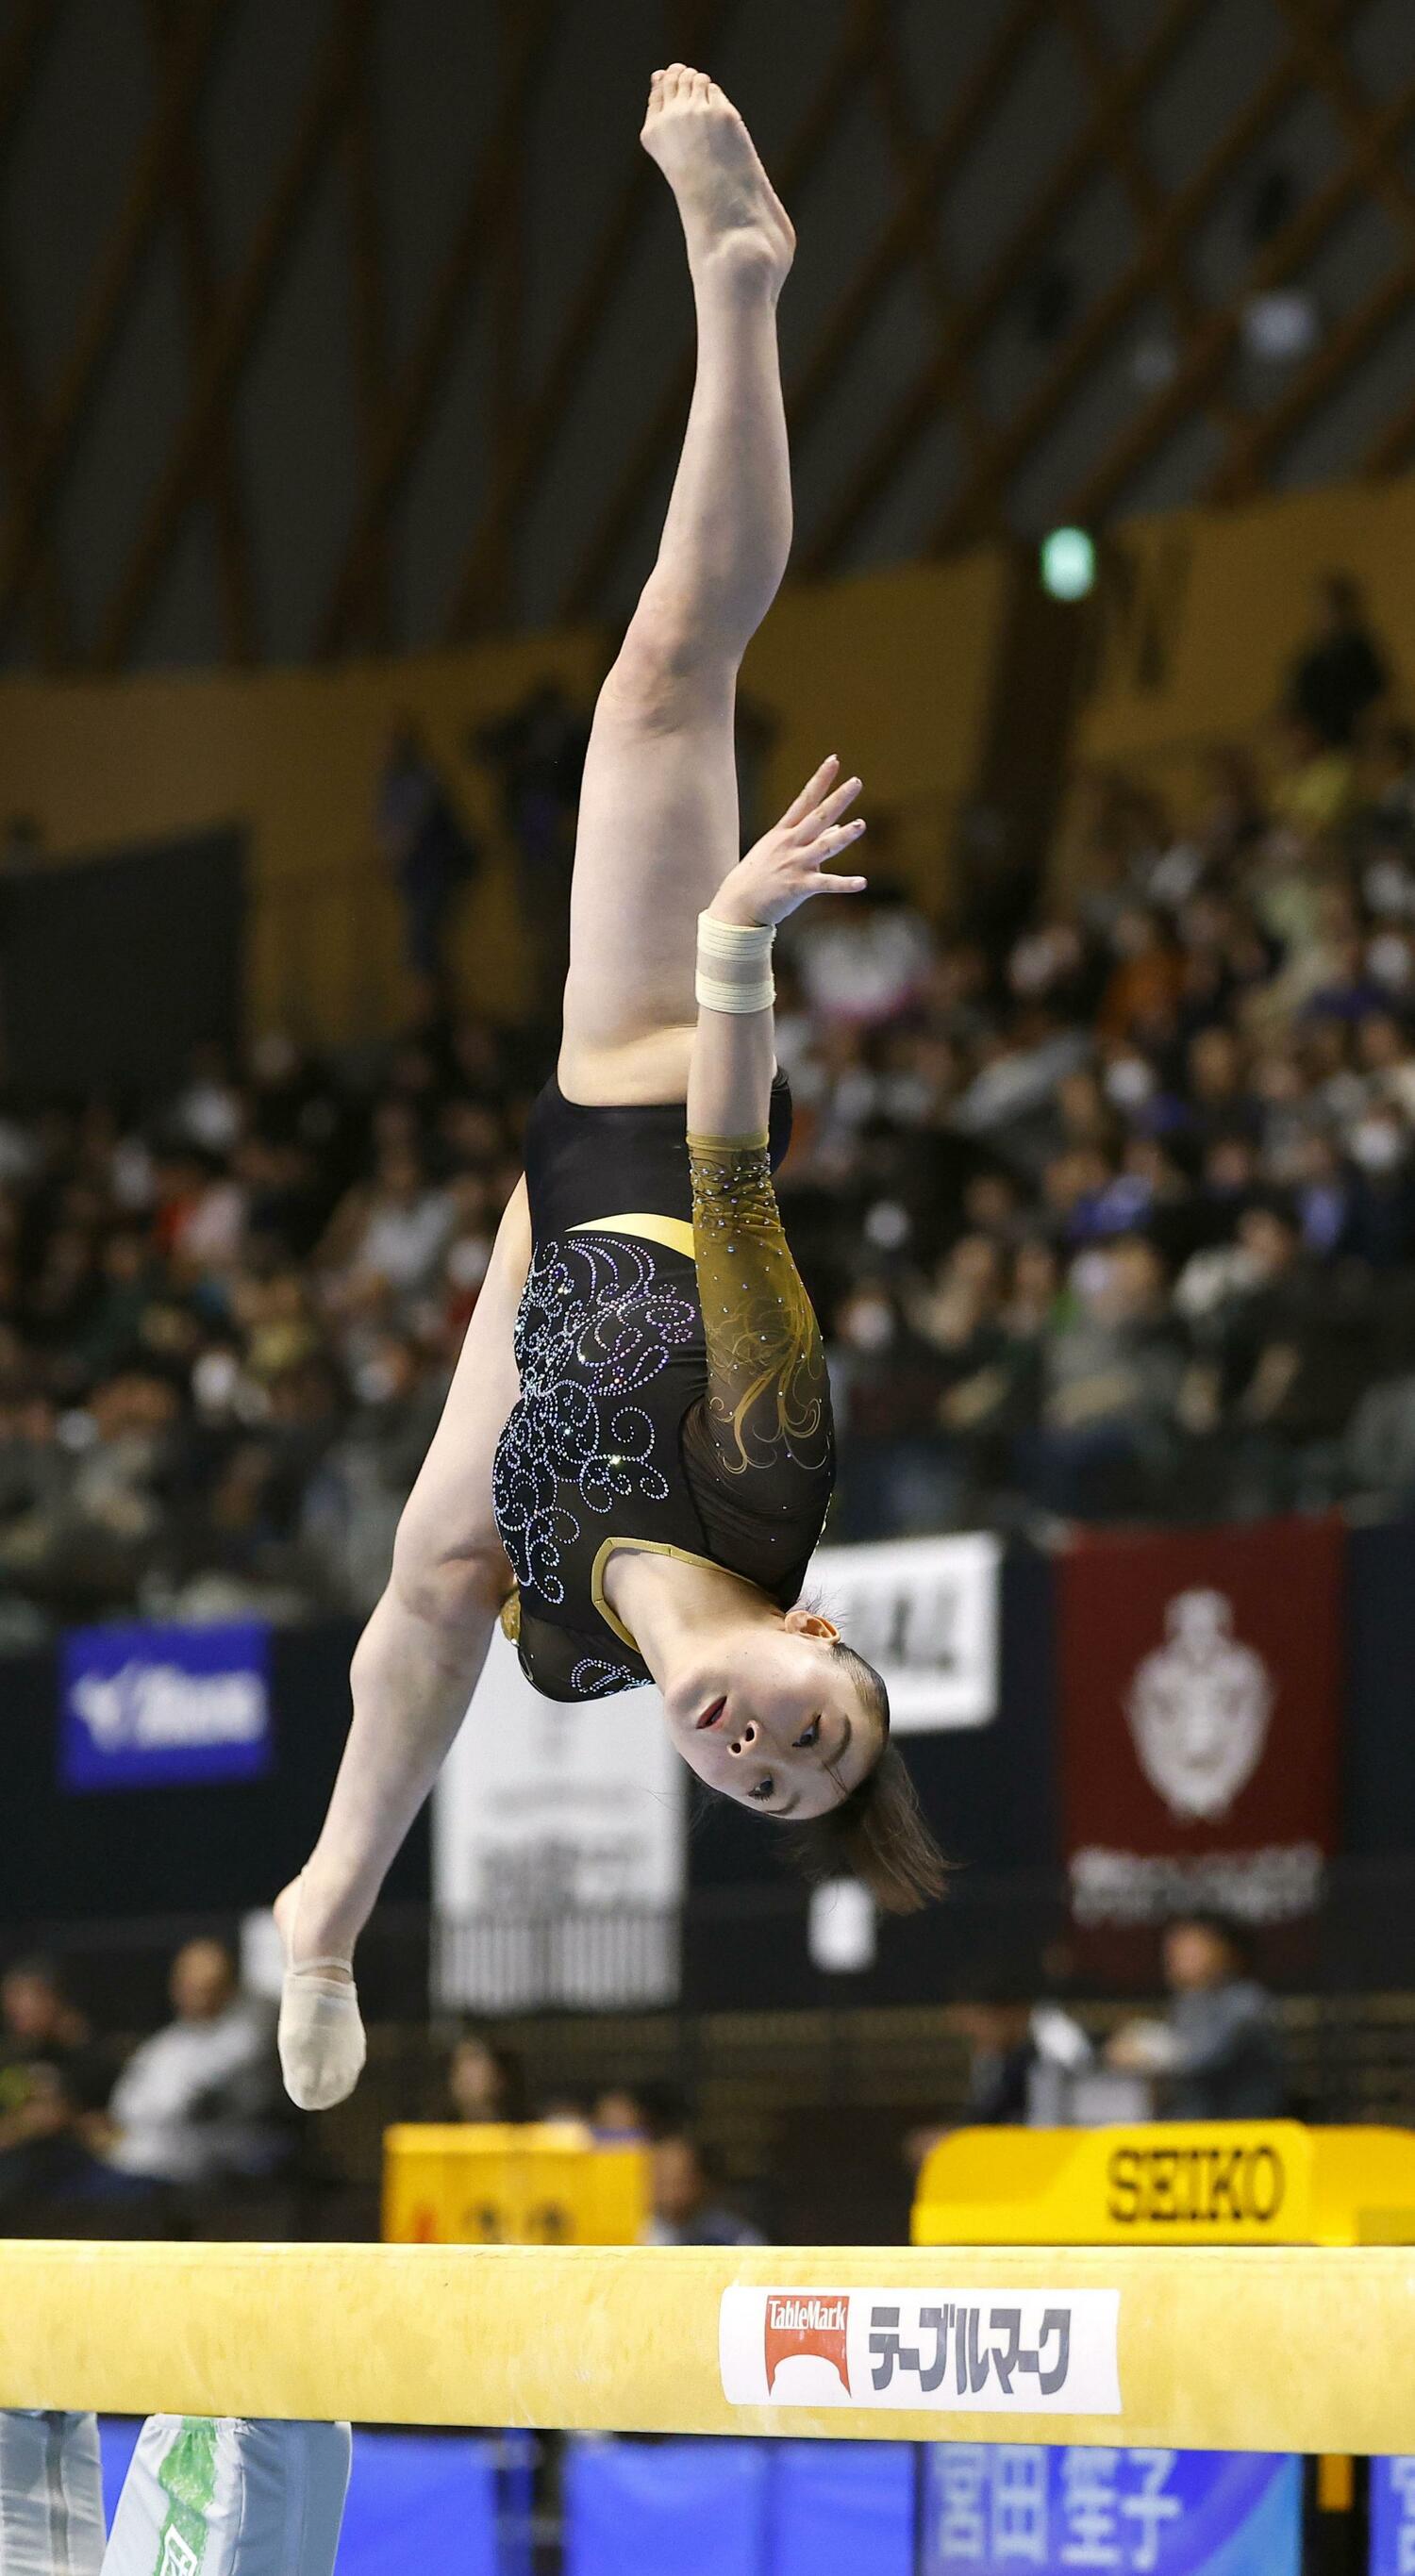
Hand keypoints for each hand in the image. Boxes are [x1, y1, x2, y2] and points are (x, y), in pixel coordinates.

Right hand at [709, 755, 866, 926]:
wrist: (738, 903)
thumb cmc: (760, 875)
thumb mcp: (780, 849)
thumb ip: (812, 837)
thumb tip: (837, 825)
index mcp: (785, 832)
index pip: (805, 799)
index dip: (820, 780)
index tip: (834, 760)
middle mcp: (790, 844)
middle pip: (818, 817)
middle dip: (837, 799)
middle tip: (856, 782)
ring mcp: (795, 864)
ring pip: (824, 847)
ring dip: (843, 836)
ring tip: (861, 824)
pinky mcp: (799, 886)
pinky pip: (826, 884)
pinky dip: (844, 884)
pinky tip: (862, 882)